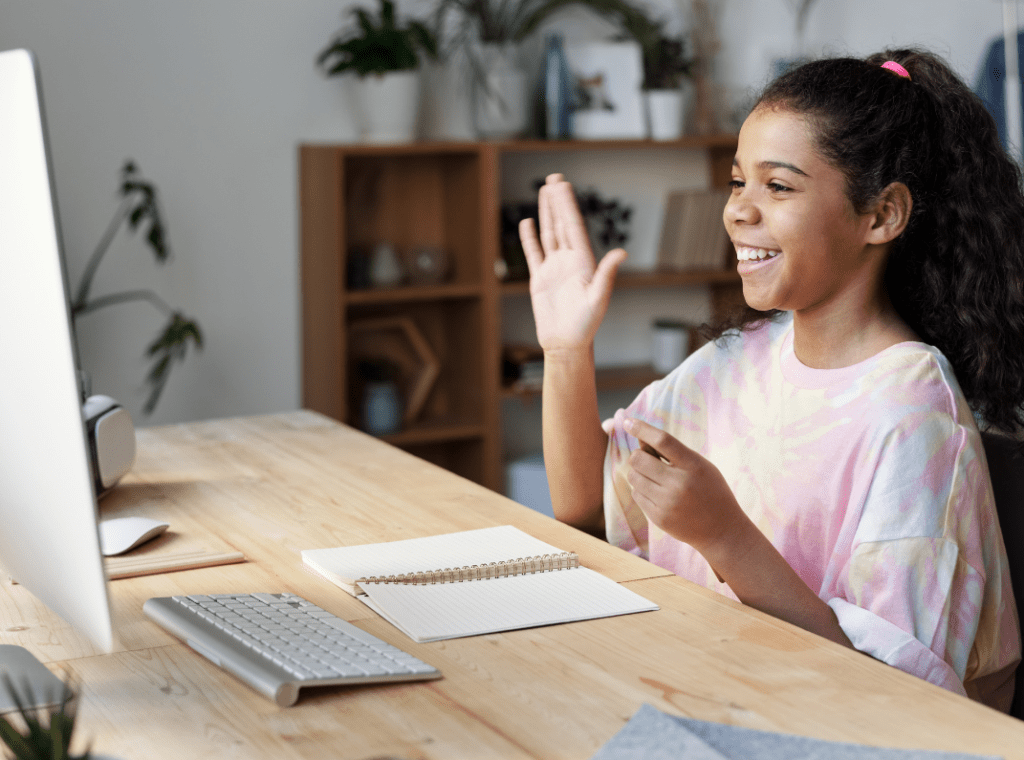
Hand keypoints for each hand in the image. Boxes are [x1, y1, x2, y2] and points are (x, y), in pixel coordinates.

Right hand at [519, 174, 626, 353]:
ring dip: (546, 213)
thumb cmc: (586, 324)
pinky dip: (530, 238)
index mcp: (583, 261)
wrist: (566, 343)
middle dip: (558, 201)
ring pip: (549, 234)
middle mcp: (569, 261)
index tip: (563, 186)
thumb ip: (607, 273)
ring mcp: (554, 268)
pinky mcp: (540, 279)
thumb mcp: (598, 297)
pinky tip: (528, 222)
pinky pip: (534, 253)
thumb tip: (622, 252)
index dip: (568, 205)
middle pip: (561, 224)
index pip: (574, 227)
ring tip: (544, 192)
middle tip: (554, 178)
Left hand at [623, 418, 747, 558]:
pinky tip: (658, 495)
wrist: (722, 530)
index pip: (663, 440)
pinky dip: (642, 490)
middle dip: (639, 456)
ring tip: (656, 479)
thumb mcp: (700, 466)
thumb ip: (672, 452)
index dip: (642, 428)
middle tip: (649, 460)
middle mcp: (679, 483)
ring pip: (633, 477)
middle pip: (638, 459)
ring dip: (639, 474)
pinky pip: (636, 495)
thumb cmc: (711, 491)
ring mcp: (667, 502)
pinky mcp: (659, 518)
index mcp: (694, 465)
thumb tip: (640, 439)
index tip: (628, 422)